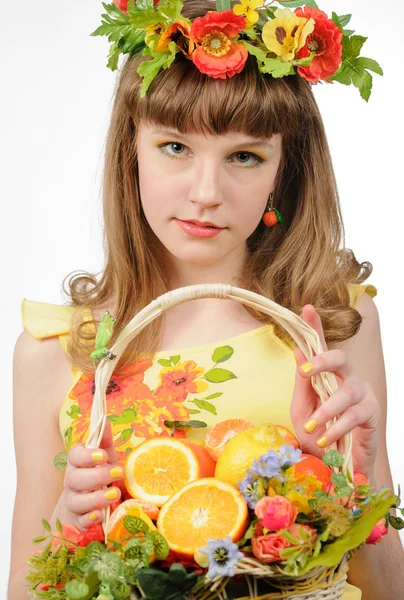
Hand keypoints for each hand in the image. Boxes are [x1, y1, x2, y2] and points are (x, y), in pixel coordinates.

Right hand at [63, 419, 122, 529]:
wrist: (86, 506)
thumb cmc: (98, 475)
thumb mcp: (104, 457)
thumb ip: (104, 440)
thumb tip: (104, 419)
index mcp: (78, 463)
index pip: (74, 456)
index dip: (86, 456)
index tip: (102, 456)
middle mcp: (72, 482)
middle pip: (74, 478)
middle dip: (96, 476)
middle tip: (117, 473)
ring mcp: (74, 502)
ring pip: (76, 501)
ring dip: (95, 498)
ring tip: (114, 494)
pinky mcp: (78, 521)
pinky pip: (79, 522)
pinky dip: (89, 519)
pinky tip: (100, 516)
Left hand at [290, 304, 379, 478]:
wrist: (333, 465)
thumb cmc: (317, 432)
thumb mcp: (302, 408)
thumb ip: (301, 382)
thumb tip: (297, 351)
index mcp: (327, 374)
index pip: (321, 346)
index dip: (315, 325)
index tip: (306, 308)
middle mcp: (346, 377)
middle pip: (340, 358)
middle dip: (323, 360)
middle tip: (305, 371)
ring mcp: (361, 393)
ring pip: (346, 391)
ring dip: (327, 410)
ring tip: (313, 427)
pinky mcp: (371, 412)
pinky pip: (355, 415)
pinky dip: (338, 427)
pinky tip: (327, 438)